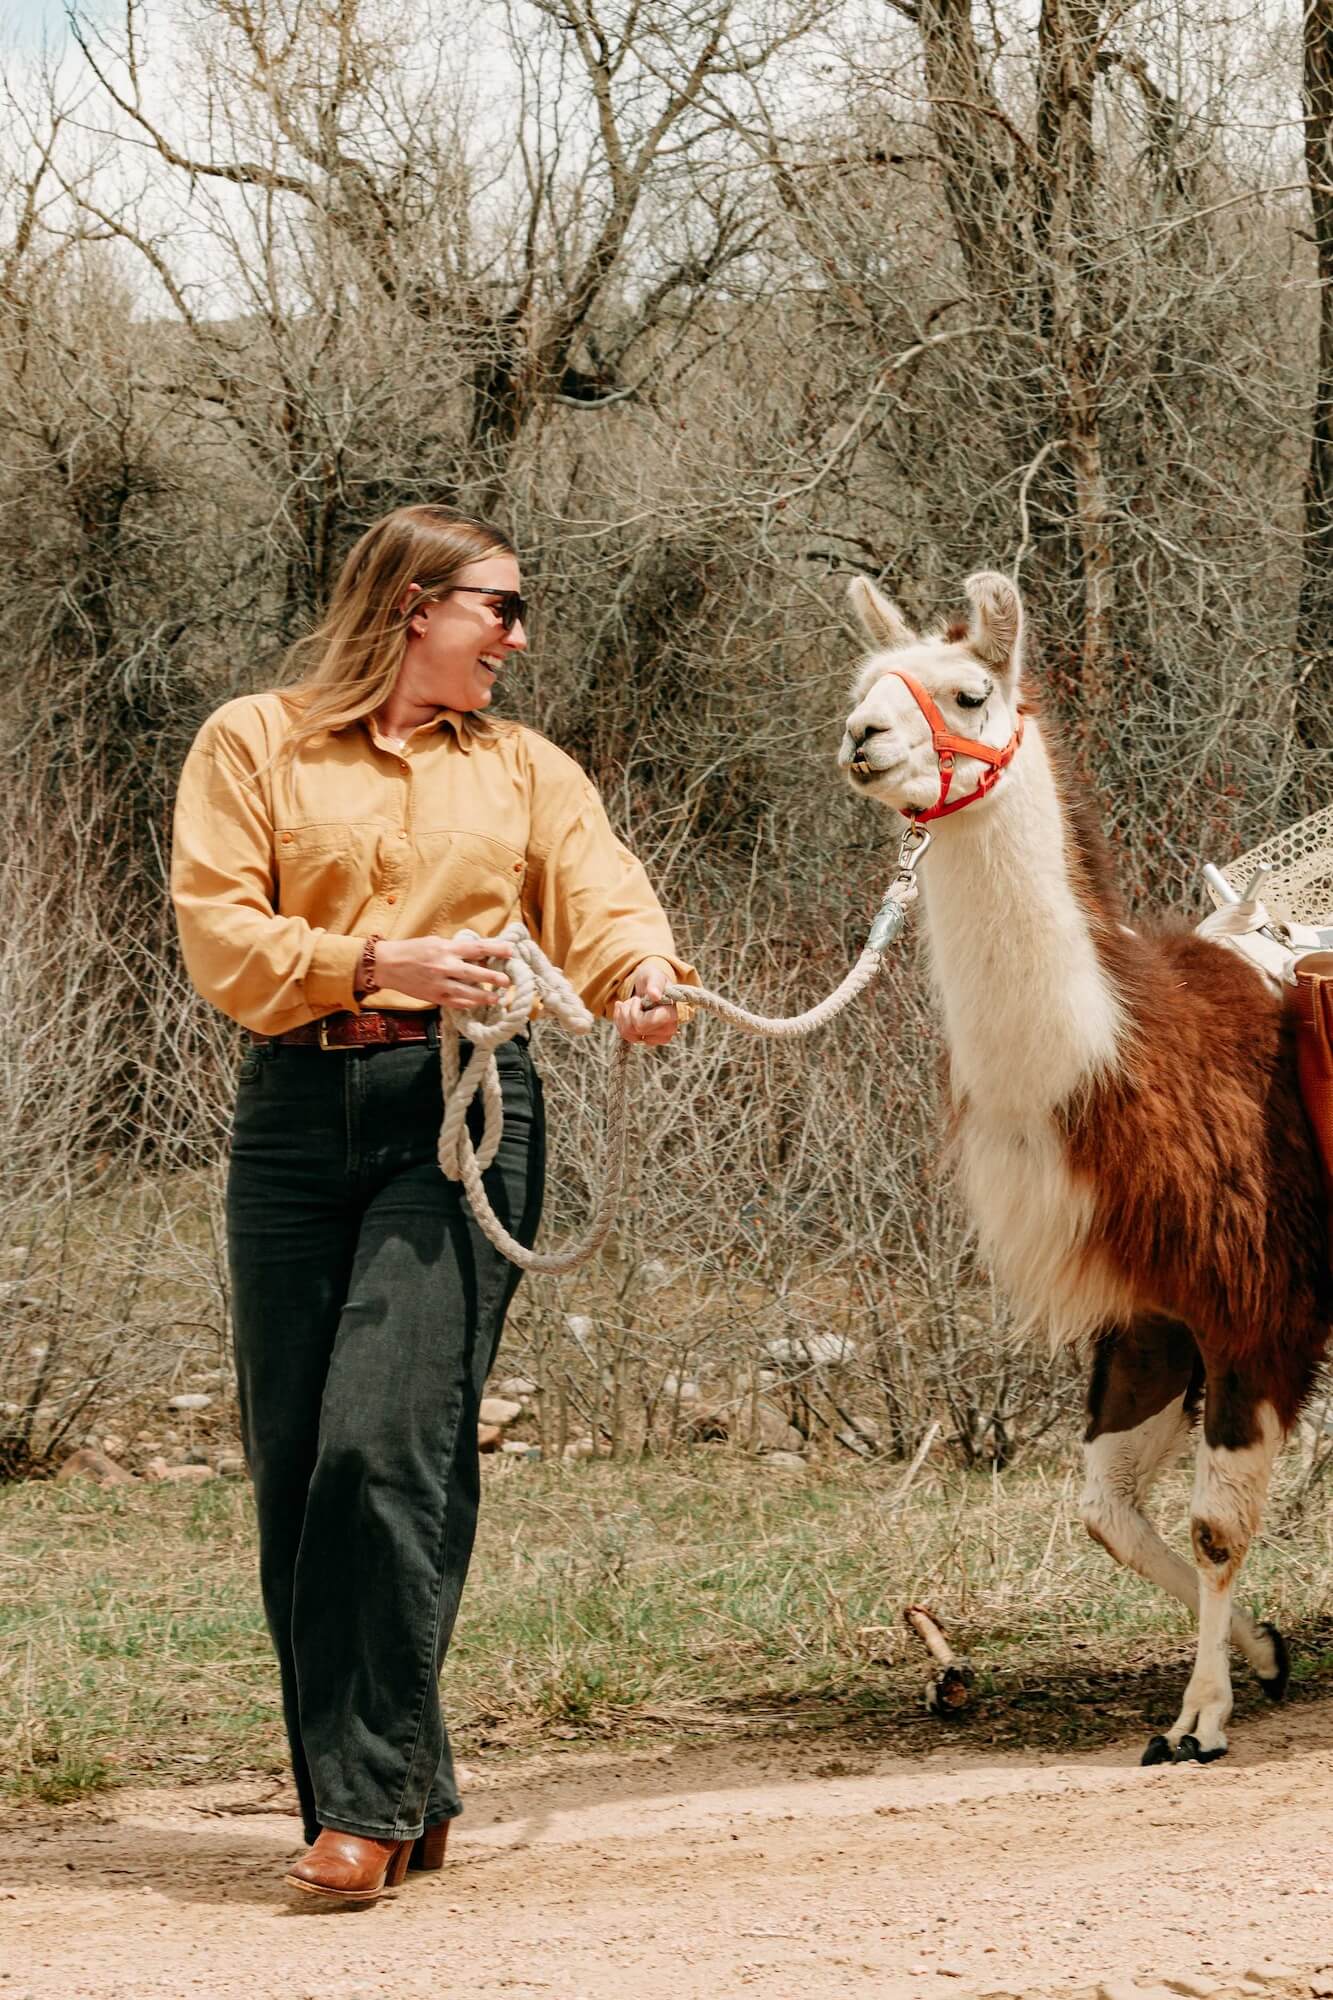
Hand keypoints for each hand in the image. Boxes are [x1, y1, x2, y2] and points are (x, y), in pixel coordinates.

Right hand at [374, 934, 513, 1009]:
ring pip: (467, 993)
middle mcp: (444, 966)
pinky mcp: (434, 997)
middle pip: (475, 972)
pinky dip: (467, 1004)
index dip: (496, 949)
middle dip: (494, 977)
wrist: (387, 965)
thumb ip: (456, 949)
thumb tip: (479, 955)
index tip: (511, 951)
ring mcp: (439, 984)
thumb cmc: (412, 950)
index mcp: (446, 949)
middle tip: (508, 981)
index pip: (477, 948)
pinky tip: (476, 1004)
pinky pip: (455, 1003)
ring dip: (483, 996)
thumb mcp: (436, 942)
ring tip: (496, 998)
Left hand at [613, 958, 680, 1045]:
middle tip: (633, 1000)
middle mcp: (668, 1030)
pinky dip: (621, 1022)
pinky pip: (626, 1037)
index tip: (638, 999)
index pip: (643, 1024)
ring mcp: (659, 1038)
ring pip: (628, 1035)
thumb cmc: (654, 980)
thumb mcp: (654, 976)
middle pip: (634, 1030)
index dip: (634, 1011)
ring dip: (623, 1017)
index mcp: (672, 1015)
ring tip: (630, 1004)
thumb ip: (655, 984)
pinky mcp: (650, 1040)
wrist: (651, 987)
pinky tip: (625, 1011)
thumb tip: (655, 995)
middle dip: (627, 1013)